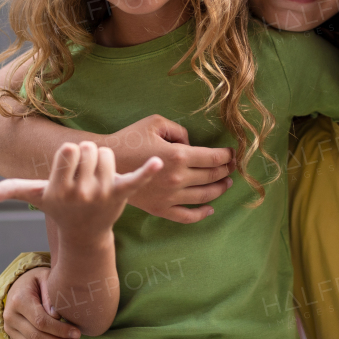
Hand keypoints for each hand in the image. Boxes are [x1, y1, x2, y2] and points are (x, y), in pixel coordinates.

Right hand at [0, 142, 162, 238]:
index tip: (69, 164)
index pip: (69, 151)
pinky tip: (160, 163)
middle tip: (84, 173)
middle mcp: (81, 192)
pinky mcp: (122, 195)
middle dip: (86, 155)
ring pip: (106, 155)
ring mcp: (103, 194)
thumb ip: (13, 191)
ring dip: (103, 161)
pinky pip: (136, 179)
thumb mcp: (37, 198)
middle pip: (88, 149)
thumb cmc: (59, 208)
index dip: (70, 154)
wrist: (86, 235)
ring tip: (97, 177)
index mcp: (60, 189)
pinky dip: (148, 171)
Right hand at [2, 266, 83, 338]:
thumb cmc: (37, 280)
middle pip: (36, 337)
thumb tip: (57, 316)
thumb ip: (51, 295)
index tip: (77, 333)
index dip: (60, 330)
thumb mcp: (46, 278)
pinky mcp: (12, 337)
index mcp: (19, 300)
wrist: (19, 285)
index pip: (40, 321)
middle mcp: (11, 316)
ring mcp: (10, 329)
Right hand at [105, 114, 235, 222]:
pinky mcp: (161, 208)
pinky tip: (210, 208)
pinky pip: (187, 216)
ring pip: (205, 196)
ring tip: (226, 183)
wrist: (106, 162)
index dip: (227, 156)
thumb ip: (180, 131)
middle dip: (226, 170)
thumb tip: (191, 144)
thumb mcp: (156, 123)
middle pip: (212, 176)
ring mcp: (170, 196)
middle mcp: (178, 178)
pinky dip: (202, 213)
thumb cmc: (130, 138)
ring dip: (220, 189)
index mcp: (178, 155)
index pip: (213, 158)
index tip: (232, 153)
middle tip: (232, 166)